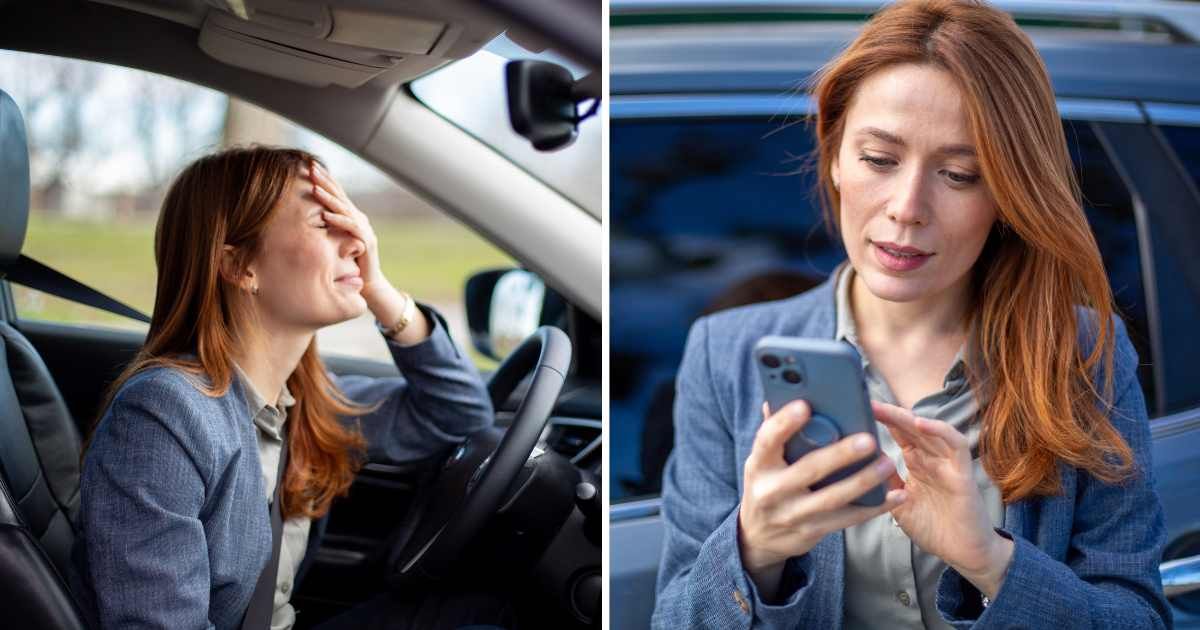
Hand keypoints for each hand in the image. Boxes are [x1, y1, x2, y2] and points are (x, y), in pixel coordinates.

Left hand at [308, 160, 385, 297]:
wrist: (368, 284)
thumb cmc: (349, 263)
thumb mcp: (334, 241)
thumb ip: (326, 228)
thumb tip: (305, 217)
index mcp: (351, 217)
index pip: (337, 193)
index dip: (325, 179)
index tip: (310, 166)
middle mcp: (359, 219)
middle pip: (341, 196)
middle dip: (325, 181)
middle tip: (312, 168)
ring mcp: (364, 229)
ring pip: (344, 209)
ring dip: (329, 198)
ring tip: (315, 188)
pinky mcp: (366, 242)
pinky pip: (351, 227)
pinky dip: (338, 220)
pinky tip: (325, 215)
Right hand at [738, 400, 906, 597]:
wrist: (757, 537)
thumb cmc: (766, 485)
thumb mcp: (761, 461)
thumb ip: (774, 433)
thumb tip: (778, 397)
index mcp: (758, 464)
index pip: (767, 440)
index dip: (784, 423)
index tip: (804, 406)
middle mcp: (771, 491)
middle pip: (808, 470)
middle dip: (840, 454)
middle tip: (868, 439)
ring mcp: (791, 514)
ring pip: (832, 498)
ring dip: (863, 481)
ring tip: (887, 463)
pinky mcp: (810, 532)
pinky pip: (846, 520)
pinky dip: (873, 508)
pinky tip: (895, 496)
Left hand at [872, 401, 1013, 597]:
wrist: (964, 553)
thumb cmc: (934, 527)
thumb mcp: (899, 503)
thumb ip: (885, 483)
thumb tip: (861, 465)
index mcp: (917, 463)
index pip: (898, 434)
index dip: (881, 420)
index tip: (857, 409)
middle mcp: (933, 458)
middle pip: (911, 428)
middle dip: (889, 413)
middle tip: (865, 401)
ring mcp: (949, 463)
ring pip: (931, 430)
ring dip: (909, 418)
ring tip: (886, 409)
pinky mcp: (963, 473)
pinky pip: (956, 445)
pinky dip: (940, 431)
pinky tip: (921, 424)